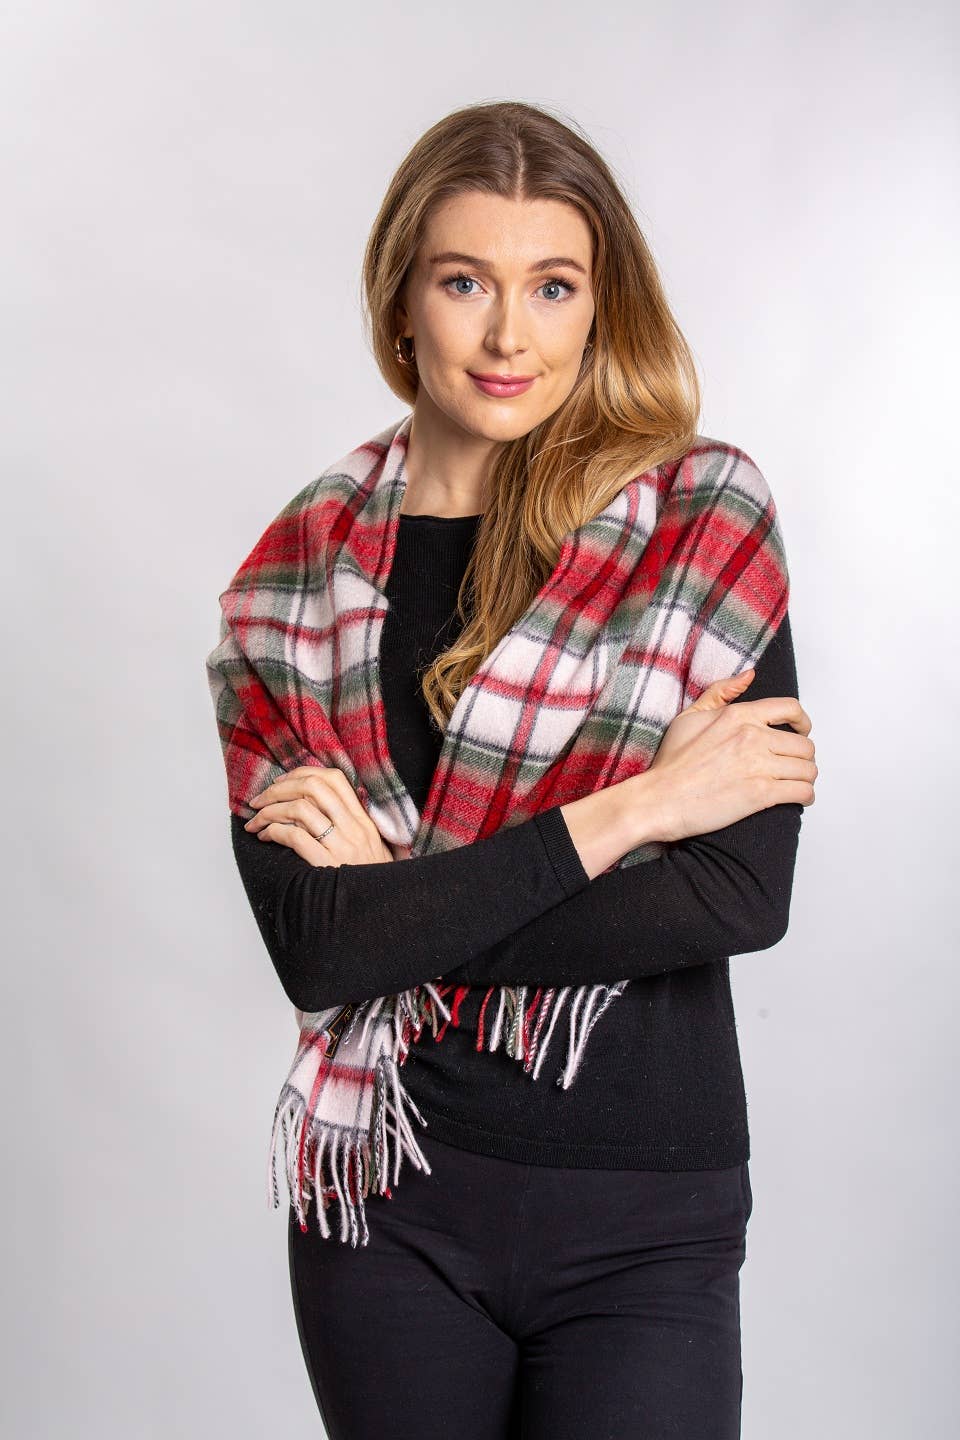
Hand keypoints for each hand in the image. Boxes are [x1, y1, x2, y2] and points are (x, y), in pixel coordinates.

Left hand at [243, 765, 394, 867]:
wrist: (378, 910)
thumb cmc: (368, 879)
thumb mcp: (371, 846)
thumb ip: (349, 824)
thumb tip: (315, 806)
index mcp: (363, 820)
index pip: (334, 778)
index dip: (302, 773)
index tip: (281, 783)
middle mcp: (354, 828)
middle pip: (312, 787)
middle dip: (278, 789)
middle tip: (259, 800)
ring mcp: (341, 845)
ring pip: (299, 809)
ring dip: (269, 811)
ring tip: (256, 821)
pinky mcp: (325, 864)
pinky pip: (294, 836)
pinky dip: (273, 831)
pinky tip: (265, 837)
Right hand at [642, 669, 816, 842]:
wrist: (660, 799)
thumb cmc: (671, 763)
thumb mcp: (689, 716)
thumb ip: (720, 692)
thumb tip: (748, 676)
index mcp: (739, 715)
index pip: (790, 709)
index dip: (803, 722)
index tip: (802, 731)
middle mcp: (753, 737)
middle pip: (805, 745)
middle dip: (803, 758)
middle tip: (793, 766)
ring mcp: (759, 765)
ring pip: (808, 769)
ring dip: (805, 778)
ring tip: (795, 783)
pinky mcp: (761, 794)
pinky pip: (802, 792)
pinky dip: (805, 796)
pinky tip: (797, 798)